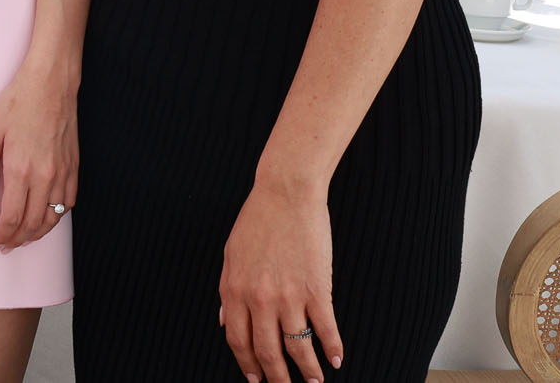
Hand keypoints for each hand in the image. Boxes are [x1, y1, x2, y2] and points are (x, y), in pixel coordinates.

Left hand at [0, 50, 77, 250]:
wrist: (51, 83)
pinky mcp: (74, 167)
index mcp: (21, 169)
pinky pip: (68, 202)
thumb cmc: (19, 103)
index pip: (13, 217)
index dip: (3, 235)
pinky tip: (46, 217)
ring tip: (23, 238)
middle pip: (33, 223)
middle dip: (18, 240)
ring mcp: (63, 173)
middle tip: (6, 245)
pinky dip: (56, 216)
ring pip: (53, 217)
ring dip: (37, 233)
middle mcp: (45, 176)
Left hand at [218, 180, 341, 382]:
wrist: (285, 194)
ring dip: (307, 371)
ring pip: (297, 347)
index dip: (247, 364)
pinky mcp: (316, 289)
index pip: (238, 340)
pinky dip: (331, 347)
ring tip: (314, 382)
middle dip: (277, 377)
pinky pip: (324, 328)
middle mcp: (259, 299)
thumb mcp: (230, 256)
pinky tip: (336, 359)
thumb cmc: (257, 222)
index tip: (256, 379)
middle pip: (267, 351)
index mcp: (234, 290)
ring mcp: (288, 296)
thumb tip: (223, 321)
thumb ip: (227, 292)